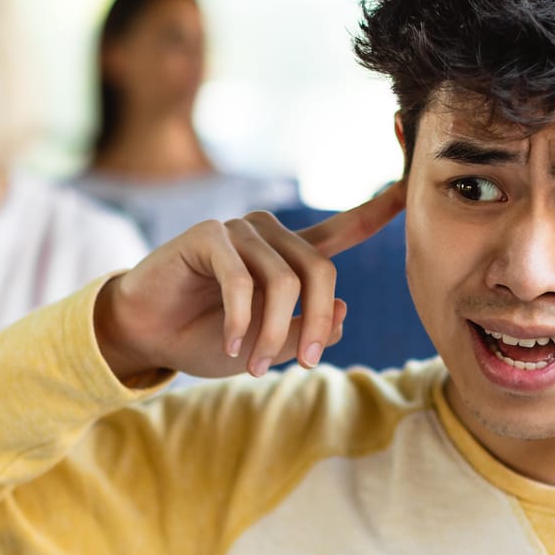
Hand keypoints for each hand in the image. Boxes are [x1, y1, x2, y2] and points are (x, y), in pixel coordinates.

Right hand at [93, 181, 406, 383]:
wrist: (147, 335)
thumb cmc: (205, 338)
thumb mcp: (266, 348)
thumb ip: (306, 332)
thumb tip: (345, 312)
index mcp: (288, 256)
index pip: (343, 229)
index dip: (377, 211)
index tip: (408, 189)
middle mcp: (269, 236)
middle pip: (322, 270)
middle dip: (318, 322)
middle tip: (308, 364)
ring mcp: (239, 231)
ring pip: (284, 280)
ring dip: (273, 332)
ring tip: (253, 364)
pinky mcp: (208, 235)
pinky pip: (243, 279)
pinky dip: (242, 319)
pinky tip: (232, 342)